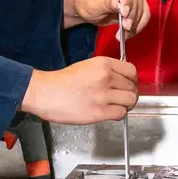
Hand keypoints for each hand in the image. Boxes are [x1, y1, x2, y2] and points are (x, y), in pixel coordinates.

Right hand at [20, 57, 137, 123]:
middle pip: (132, 88)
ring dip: (125, 105)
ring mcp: (103, 94)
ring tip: (115, 106)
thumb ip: (105, 71)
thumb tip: (120, 81)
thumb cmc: (61, 81)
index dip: (132, 80)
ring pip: (130, 101)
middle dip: (129, 94)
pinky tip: (108, 113)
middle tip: (120, 99)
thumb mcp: (86, 66)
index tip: (127, 85)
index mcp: (103, 64)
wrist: (45, 93)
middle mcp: (106, 77)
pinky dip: (118, 115)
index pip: (132, 71)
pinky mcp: (100, 111)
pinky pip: (121, 113)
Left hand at [63, 0, 149, 37]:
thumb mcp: (92, 3)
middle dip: (131, 15)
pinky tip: (131, 32)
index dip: (126, 1)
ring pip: (141, 5)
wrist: (87, 7)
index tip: (124, 15)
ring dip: (135, 22)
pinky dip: (140, 23)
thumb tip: (119, 3)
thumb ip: (106, 2)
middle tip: (125, 28)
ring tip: (125, 33)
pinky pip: (145, 11)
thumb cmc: (86, 1)